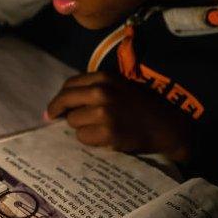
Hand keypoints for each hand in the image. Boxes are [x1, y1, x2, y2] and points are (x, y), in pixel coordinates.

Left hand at [45, 71, 194, 161]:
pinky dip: (89, 140)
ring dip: (80, 127)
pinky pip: (83, 137)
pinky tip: (103, 138)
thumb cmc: (140, 106)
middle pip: (65, 101)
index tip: (54, 108)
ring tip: (96, 129)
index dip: (59, 97)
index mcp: (104, 77)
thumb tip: (61, 105)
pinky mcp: (107, 132)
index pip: (69, 85)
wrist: (165, 126)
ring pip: (73, 121)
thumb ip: (93, 90)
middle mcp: (102, 92)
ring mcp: (104, 113)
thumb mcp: (119, 87)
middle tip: (51, 118)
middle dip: (57, 111)